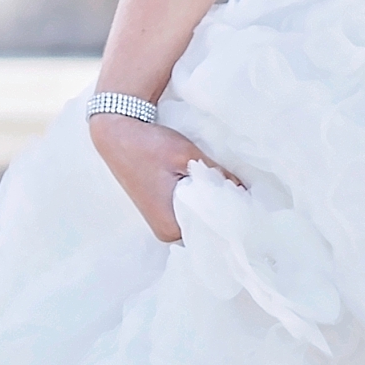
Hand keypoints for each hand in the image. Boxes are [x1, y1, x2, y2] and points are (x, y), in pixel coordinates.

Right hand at [95, 117, 241, 243]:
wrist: (117, 132)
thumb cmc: (150, 146)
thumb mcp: (189, 157)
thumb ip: (217, 175)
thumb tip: (243, 190)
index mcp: (171, 227)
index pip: (212, 232)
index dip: (231, 218)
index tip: (247, 205)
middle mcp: (165, 232)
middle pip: (206, 229)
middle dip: (223, 212)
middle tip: (243, 195)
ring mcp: (161, 223)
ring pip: (197, 220)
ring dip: (211, 205)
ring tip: (229, 189)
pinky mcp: (159, 211)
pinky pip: (188, 213)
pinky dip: (199, 201)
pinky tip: (210, 188)